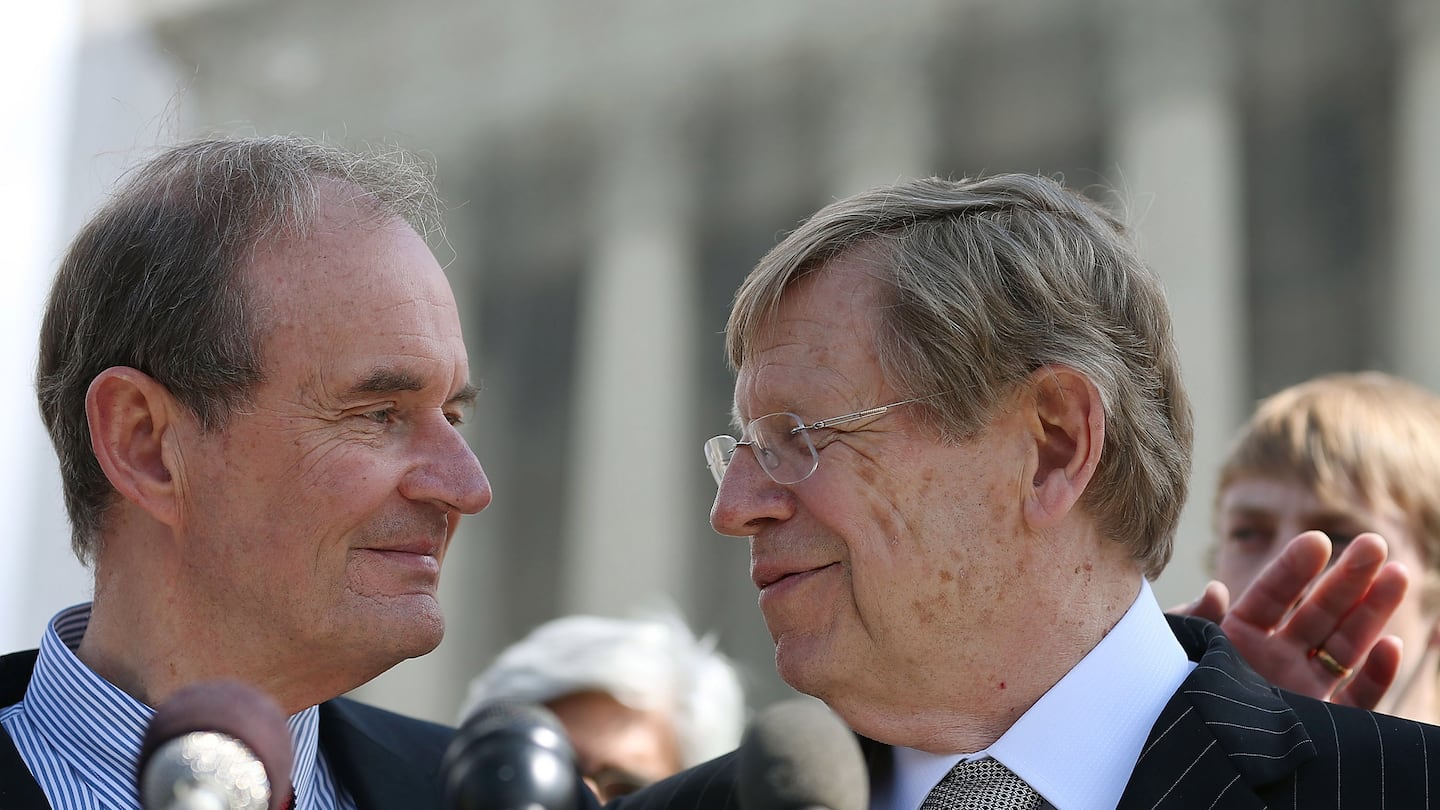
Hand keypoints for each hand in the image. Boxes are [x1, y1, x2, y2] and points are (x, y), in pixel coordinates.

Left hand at [1174, 531, 1407, 708]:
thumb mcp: (1173, 660)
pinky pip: (1357, 701)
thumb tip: (1217, 590)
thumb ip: (1192, 625)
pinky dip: (1376, 675)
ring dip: (1372, 611)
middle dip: (1347, 577)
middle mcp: (1274, 661)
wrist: (1193, 772)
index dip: (1294, 568)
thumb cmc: (1170, 708)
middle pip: (1317, 612)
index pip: (1271, 596)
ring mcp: (1301, 691)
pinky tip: (1391, 645)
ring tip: (1397, 572)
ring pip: (1345, 646)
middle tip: (1375, 542)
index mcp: (1235, 639)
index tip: (1317, 540)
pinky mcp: (1321, 725)